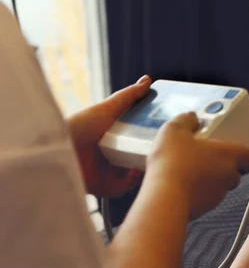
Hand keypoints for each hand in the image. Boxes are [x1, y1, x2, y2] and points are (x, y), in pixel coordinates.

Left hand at [67, 75, 151, 196]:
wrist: (62, 148)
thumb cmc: (82, 125)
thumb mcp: (109, 108)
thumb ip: (129, 95)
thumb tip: (148, 79)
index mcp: (117, 138)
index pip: (142, 139)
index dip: (154, 138)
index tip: (167, 135)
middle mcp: (114, 155)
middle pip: (141, 157)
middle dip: (152, 156)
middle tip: (163, 150)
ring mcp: (109, 171)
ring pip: (136, 175)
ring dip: (144, 170)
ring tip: (149, 162)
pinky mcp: (104, 186)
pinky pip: (124, 188)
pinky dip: (130, 182)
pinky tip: (133, 172)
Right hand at [147, 112, 248, 218]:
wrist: (165, 198)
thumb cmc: (174, 161)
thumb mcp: (174, 131)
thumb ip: (185, 121)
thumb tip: (191, 117)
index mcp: (228, 154)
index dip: (245, 155)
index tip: (239, 153)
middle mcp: (228, 176)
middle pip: (234, 172)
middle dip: (222, 167)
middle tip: (205, 159)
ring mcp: (217, 195)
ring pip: (219, 187)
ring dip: (209, 180)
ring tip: (188, 172)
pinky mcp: (205, 209)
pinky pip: (205, 199)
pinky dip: (198, 193)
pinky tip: (179, 186)